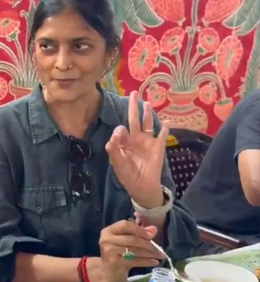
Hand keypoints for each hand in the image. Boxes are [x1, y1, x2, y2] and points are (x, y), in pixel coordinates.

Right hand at [92, 220, 164, 281]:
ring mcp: (110, 251)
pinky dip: (146, 261)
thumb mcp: (125, 240)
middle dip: (148, 244)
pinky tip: (155, 262)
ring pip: (135, 250)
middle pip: (132, 239)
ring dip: (150, 253)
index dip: (140, 229)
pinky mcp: (115, 262)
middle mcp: (107, 239)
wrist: (108, 271)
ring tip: (160, 256)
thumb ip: (138, 233)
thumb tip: (153, 229)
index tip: (152, 235)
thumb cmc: (118, 252)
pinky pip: (135, 261)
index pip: (125, 225)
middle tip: (160, 249)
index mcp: (109, 230)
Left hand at [105, 91, 169, 207]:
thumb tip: (118, 130)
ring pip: (147, 124)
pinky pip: (162, 136)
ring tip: (146, 103)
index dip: (119, 130)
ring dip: (147, 114)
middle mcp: (135, 139)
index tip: (120, 134)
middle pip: (134, 119)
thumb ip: (114, 148)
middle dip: (133, 107)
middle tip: (132, 93)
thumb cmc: (127, 175)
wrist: (142, 187)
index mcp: (123, 142)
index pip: (120, 129)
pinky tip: (166, 122)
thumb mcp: (117, 163)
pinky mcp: (158, 148)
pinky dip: (164, 130)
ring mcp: (147, 142)